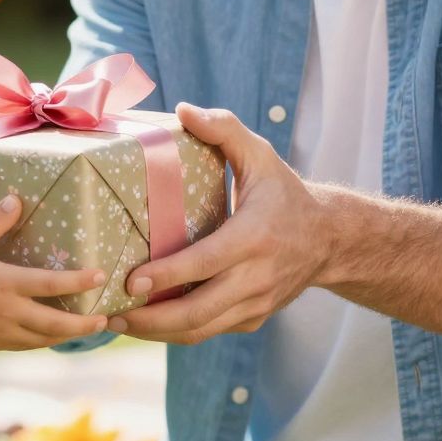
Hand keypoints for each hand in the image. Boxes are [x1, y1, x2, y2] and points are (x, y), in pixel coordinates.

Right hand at [0, 194, 111, 349]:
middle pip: (56, 322)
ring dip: (71, 335)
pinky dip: (49, 340)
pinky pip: (30, 345)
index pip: (50, 284)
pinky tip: (60, 335)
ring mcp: (3, 331)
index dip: (78, 281)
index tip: (100, 276)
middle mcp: (8, 311)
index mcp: (4, 283)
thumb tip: (17, 200)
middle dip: (85, 323)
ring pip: (45, 338)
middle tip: (107, 318)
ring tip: (93, 327)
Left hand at [110, 103, 325, 344]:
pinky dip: (177, 331)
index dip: (167, 275)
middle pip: (198, 311)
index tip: (130, 280)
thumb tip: (183, 108)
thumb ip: (224, 129)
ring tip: (119, 322)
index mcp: (254, 237)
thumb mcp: (260, 154)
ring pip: (201, 330)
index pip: (206, 263)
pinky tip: (148, 321)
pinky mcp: (253, 318)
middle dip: (150, 319)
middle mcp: (257, 276)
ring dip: (157, 332)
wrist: (330, 239)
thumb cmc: (284, 193)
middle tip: (111, 312)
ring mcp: (256, 303)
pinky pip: (210, 331)